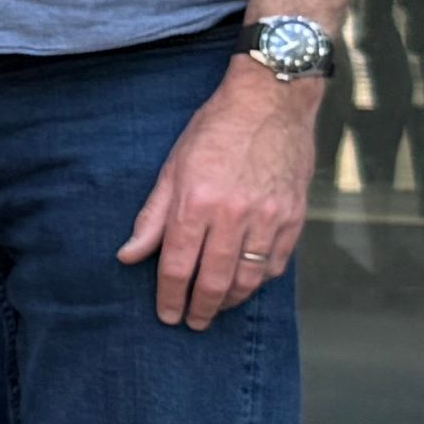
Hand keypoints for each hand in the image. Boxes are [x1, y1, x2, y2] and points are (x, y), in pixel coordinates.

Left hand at [118, 63, 318, 326]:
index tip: (167, 315)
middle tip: (192, 322)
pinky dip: (260, 280)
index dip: (170, 298)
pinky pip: (277, 264)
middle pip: (214, 281)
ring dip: (230, 301)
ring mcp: (268, 217)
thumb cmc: (215, 131)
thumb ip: (152, 217)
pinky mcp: (294, 216)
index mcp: (196, 203)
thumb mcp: (172, 168)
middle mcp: (233, 215)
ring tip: (217, 308)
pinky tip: (247, 284)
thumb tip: (129, 256)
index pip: (177, 267)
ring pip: (248, 279)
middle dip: (200, 309)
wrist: (271, 101)